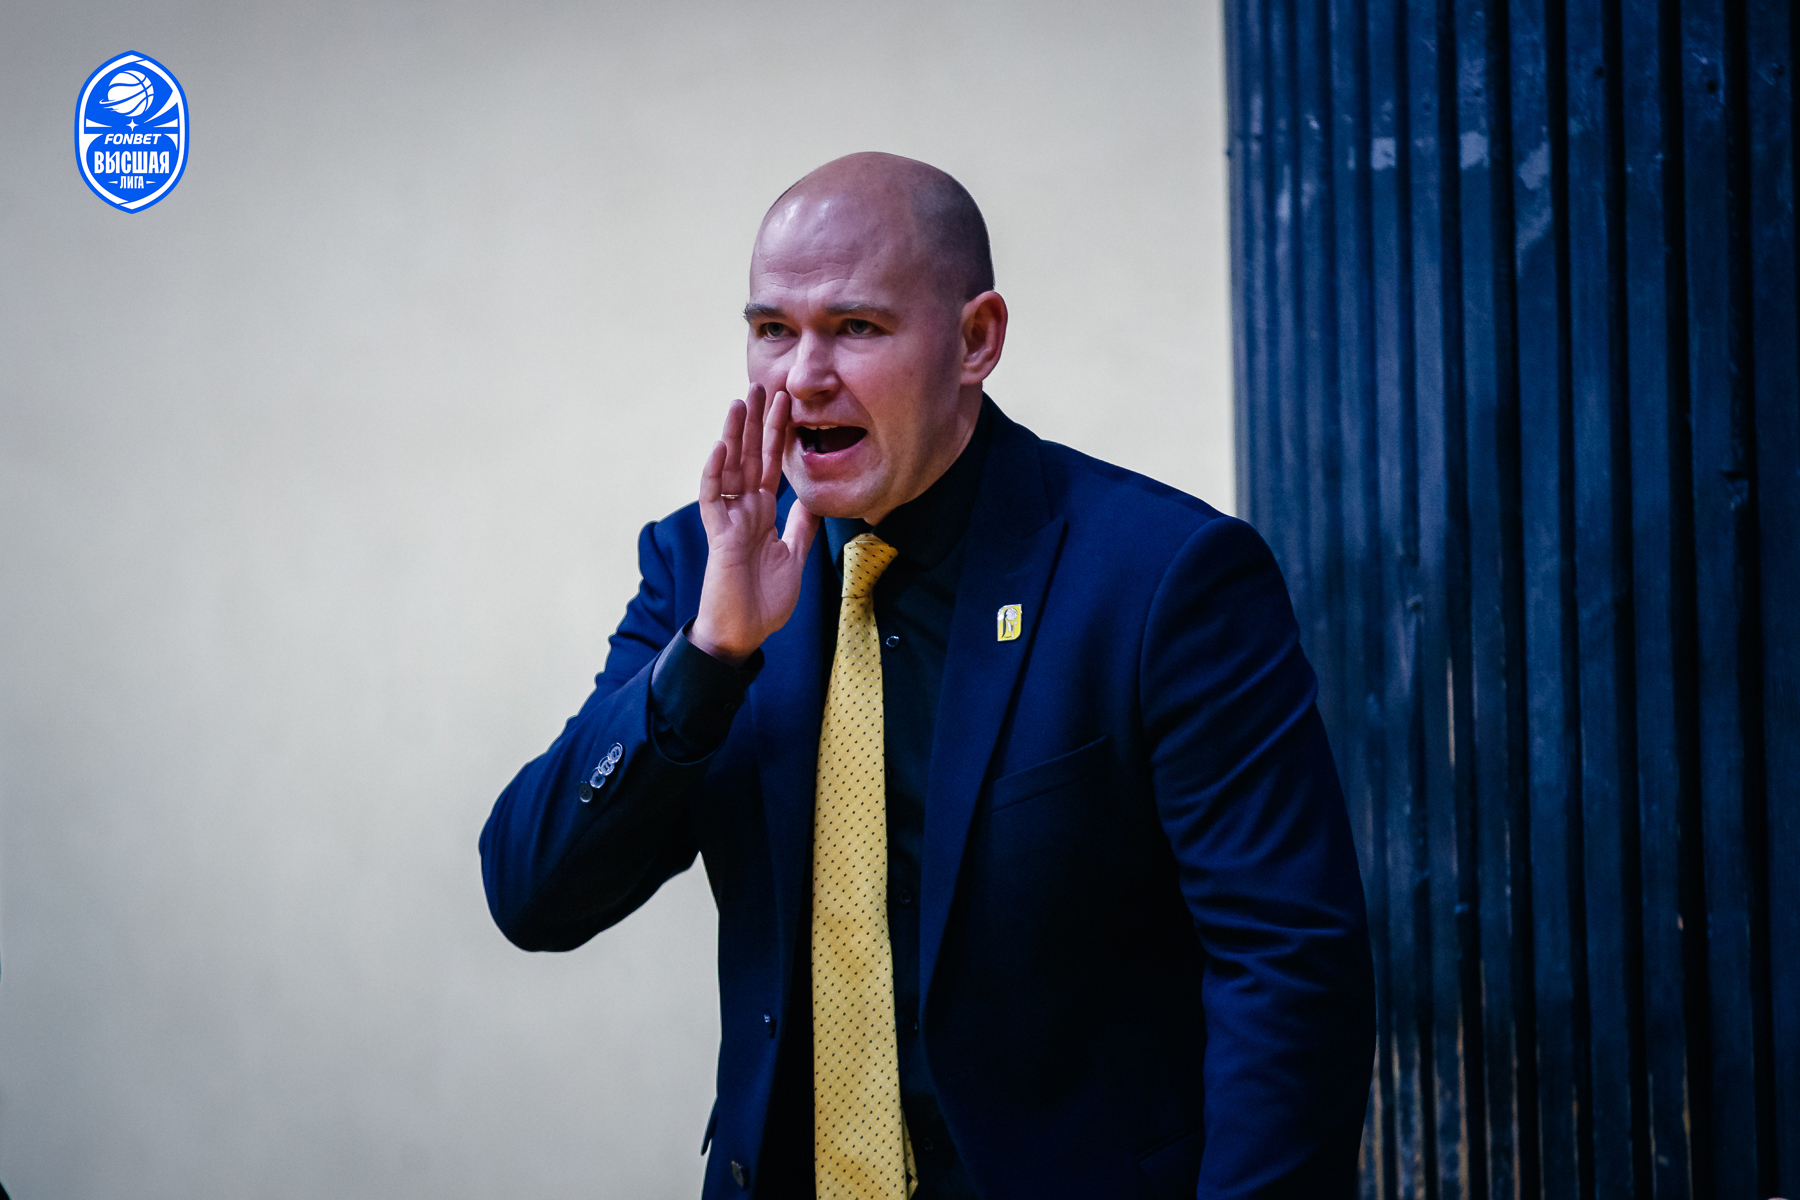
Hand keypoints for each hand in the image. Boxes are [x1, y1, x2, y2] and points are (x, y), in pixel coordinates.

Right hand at [691, 384, 820, 665]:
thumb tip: (813, 500)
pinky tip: (720, 447)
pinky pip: (714, 499)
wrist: (743, 632)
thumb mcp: (794, 556)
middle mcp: (745, 510)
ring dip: (734, 435)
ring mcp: (730, 520)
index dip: (778, 434)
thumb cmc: (764, 601)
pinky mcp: (719, 535)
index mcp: (764, 513)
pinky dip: (715, 473)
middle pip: (751, 457)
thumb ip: (801, 526)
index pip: (772, 465)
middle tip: (761, 385)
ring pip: (730, 469)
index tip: (785, 403)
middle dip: (756, 422)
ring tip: (739, 402)